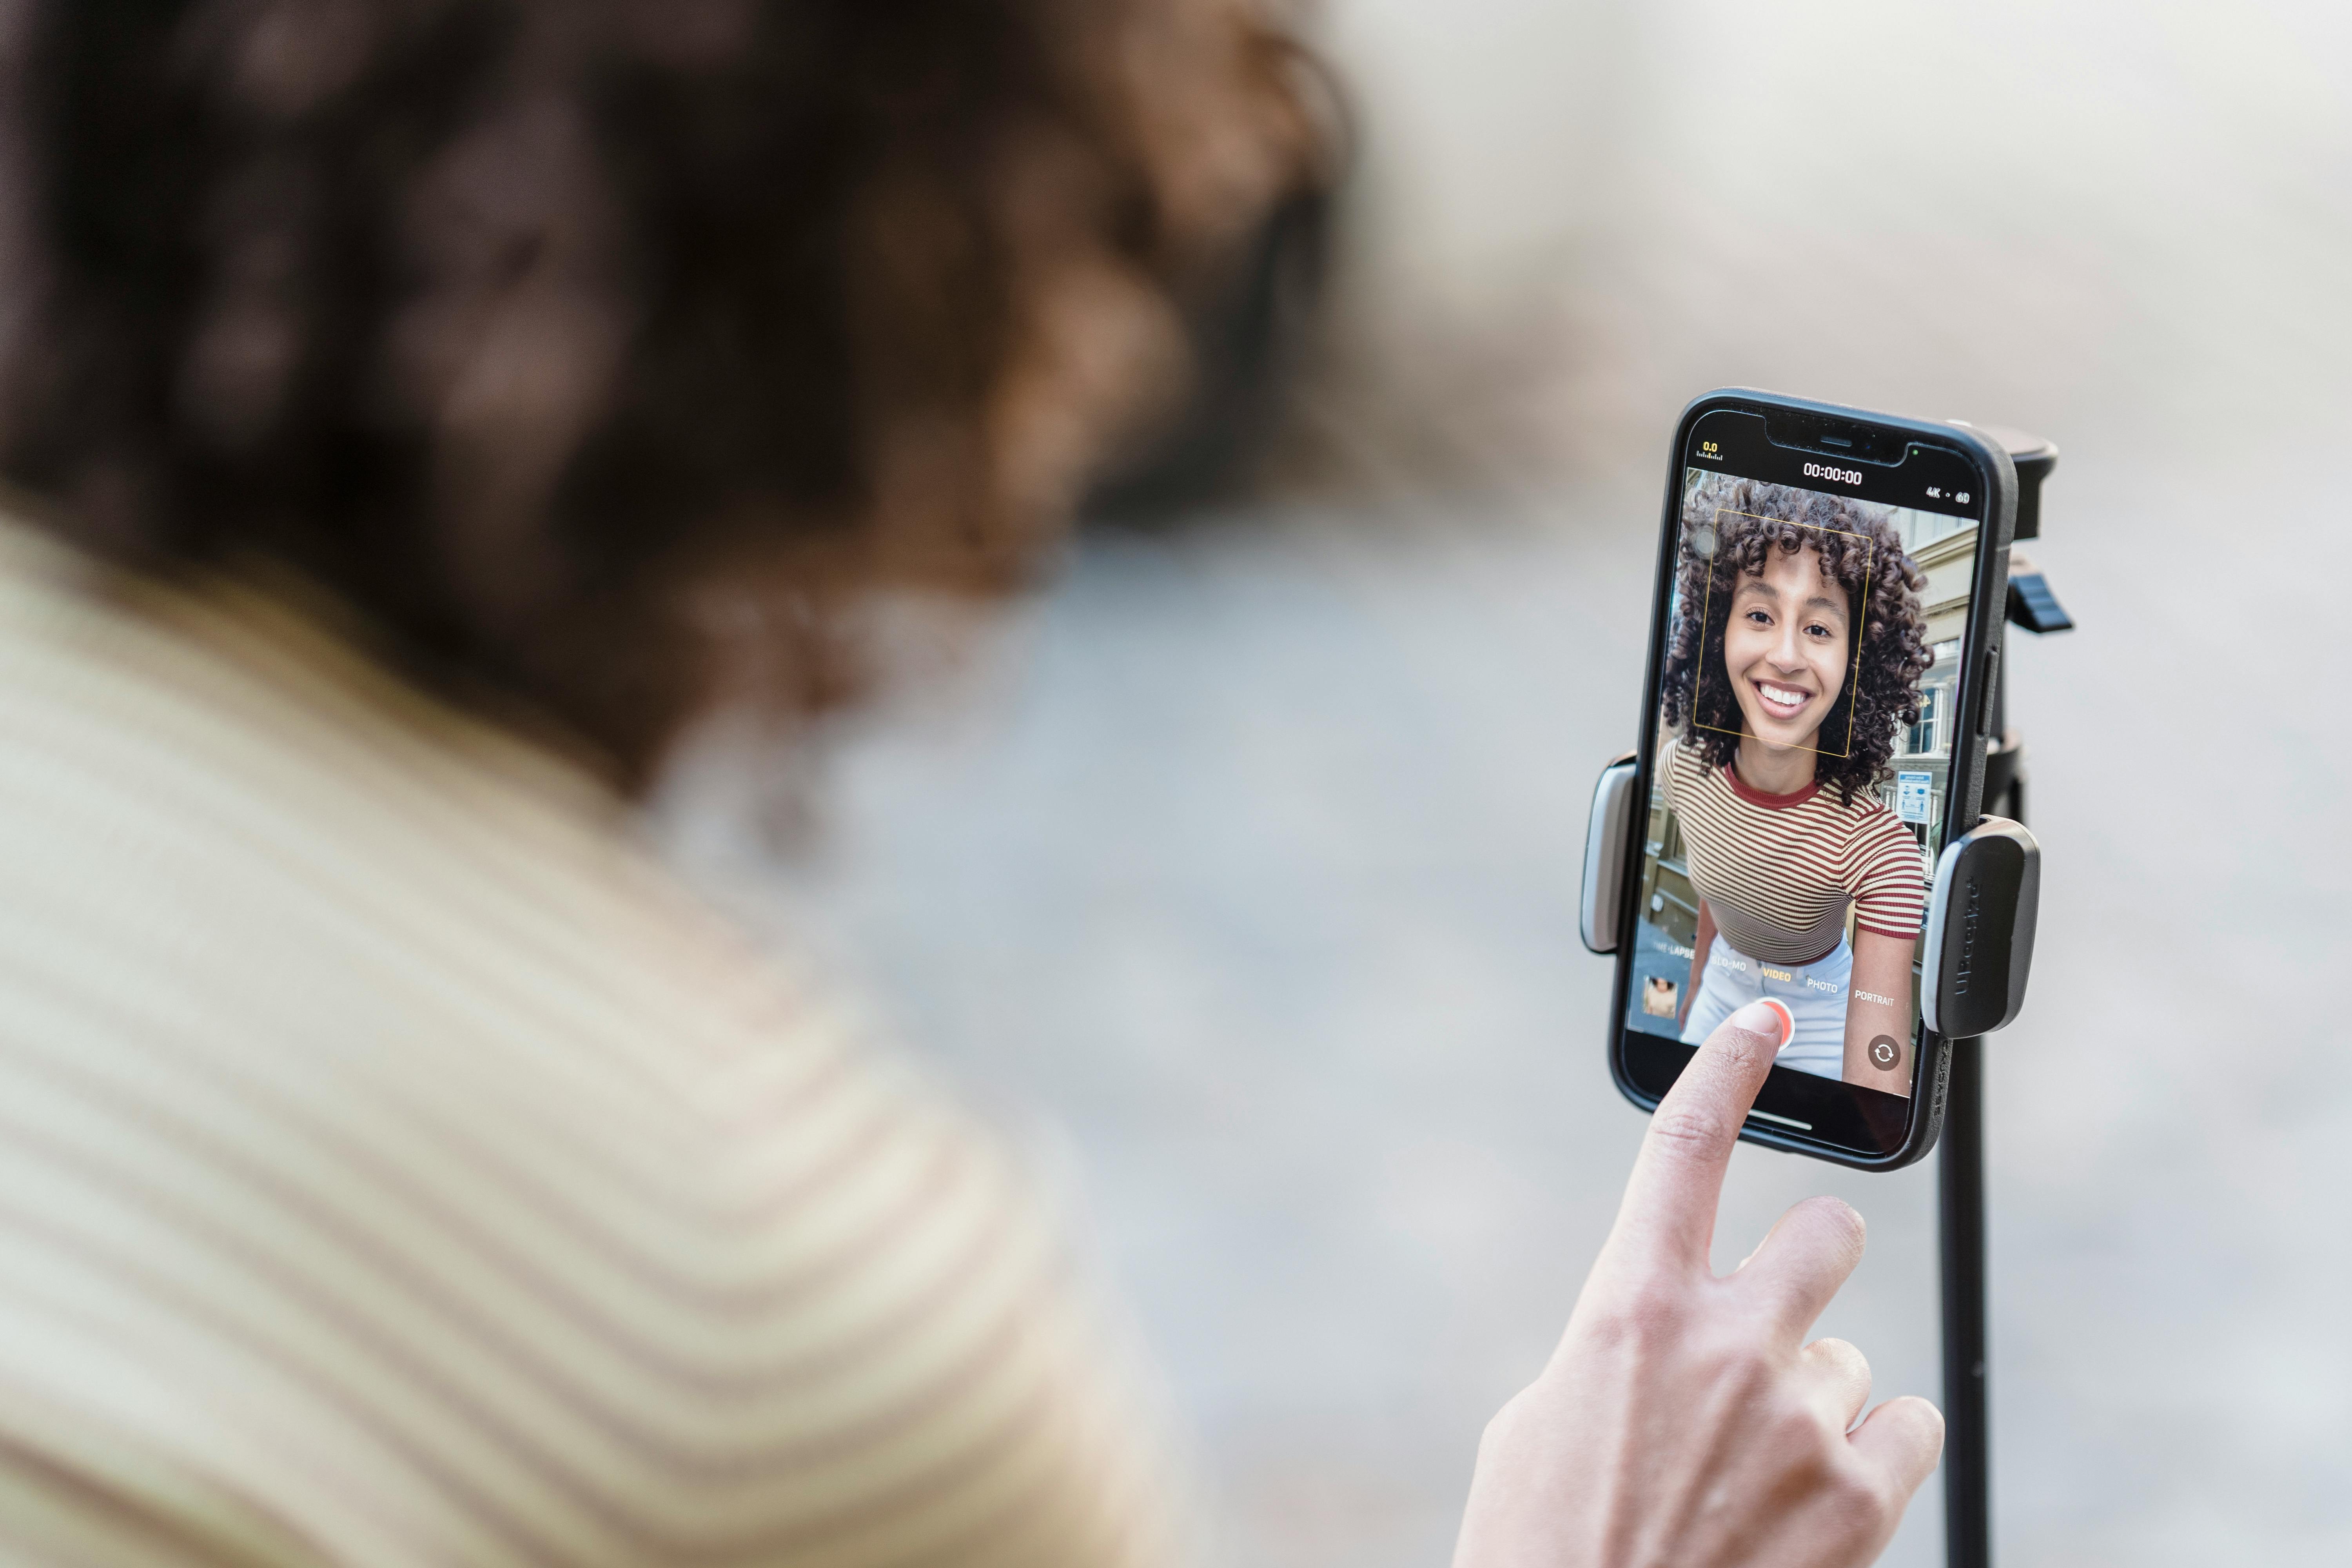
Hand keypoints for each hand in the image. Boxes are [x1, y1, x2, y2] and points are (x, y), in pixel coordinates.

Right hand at [1452, 1000, 1942, 1567]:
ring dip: (1817, 1402)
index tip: (1765, 1018)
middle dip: (1810, 1261)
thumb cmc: (1545, 1543)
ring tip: (1756, 1474)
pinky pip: (1907, 1430)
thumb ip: (1616, 1349)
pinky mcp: (1860, 1499)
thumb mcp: (1543, 1422)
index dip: (1728, 1064)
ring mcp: (1801, 1420)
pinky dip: (1871, 1461)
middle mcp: (1724, 1344)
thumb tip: (1665, 1331)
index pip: (1685, 1145)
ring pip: (1853, 1360)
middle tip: (1787, 1311)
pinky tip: (1811, 1503)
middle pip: (1825, 1234)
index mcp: (1628, 1308)